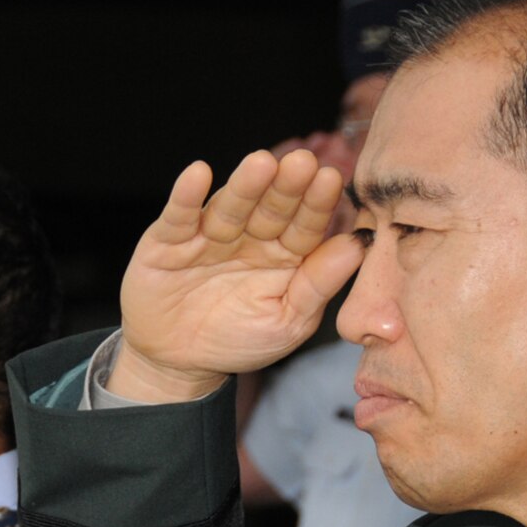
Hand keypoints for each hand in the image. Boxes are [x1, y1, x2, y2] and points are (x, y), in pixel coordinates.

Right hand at [111, 149, 361, 401]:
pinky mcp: (167, 241)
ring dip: (244, 185)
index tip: (331, 181)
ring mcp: (209, 236)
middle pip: (270, 208)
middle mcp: (249, 237)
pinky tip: (198, 174)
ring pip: (229, 207)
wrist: (179, 364)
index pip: (305, 225)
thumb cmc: (239, 340)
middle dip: (285, 187)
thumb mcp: (288, 322)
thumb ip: (320, 284)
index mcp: (284, 254)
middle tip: (302, 163)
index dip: (317, 204)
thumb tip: (359, 244)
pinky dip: (186, 196)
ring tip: (261, 164)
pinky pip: (179, 216)